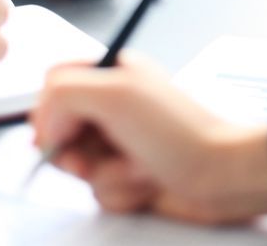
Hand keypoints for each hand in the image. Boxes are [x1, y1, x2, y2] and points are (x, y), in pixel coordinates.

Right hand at [31, 59, 266, 223]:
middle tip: (99, 156)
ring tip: (138, 168)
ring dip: (105, 175)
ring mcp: (123, 141)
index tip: (62, 130)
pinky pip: (100, 191)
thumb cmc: (179, 133)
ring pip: (77, 166)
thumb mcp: (115, 95)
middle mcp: (116, 105)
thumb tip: (45, 125)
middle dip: (76, 152)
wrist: (221, 175)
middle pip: (59, 130)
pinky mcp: (130, 174)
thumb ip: (63, 94)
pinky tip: (148, 184)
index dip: (48, 111)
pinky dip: (121, 193)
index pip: (53, 84)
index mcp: (114, 73)